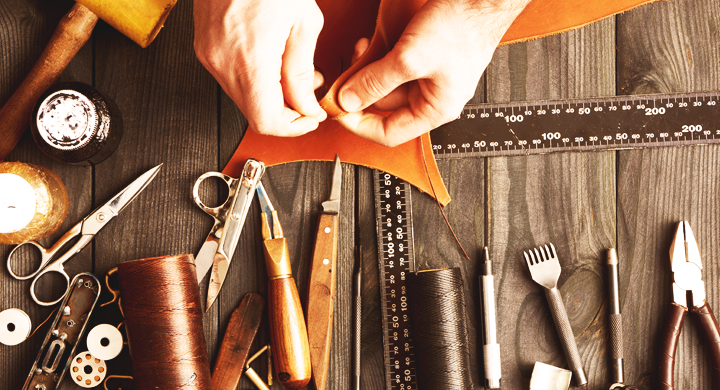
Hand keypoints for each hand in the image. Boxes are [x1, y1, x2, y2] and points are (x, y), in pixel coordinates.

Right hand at [194, 0, 326, 135]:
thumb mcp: (304, 22)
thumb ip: (303, 72)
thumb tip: (306, 105)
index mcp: (250, 60)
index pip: (267, 122)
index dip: (293, 128)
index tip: (311, 119)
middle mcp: (222, 63)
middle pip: (255, 114)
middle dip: (287, 113)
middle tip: (310, 100)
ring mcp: (209, 57)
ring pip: (244, 100)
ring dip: (272, 98)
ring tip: (297, 77)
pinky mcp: (206, 49)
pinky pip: (233, 80)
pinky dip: (257, 83)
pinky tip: (275, 65)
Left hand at [337, 0, 529, 146]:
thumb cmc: (460, 27)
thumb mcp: (409, 59)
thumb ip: (375, 83)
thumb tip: (348, 101)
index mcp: (435, 110)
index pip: (389, 133)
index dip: (359, 125)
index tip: (339, 111)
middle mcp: (432, 98)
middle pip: (383, 108)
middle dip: (360, 92)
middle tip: (341, 79)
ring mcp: (429, 79)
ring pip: (386, 86)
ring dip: (366, 73)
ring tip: (358, 54)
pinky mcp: (424, 60)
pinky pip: (393, 68)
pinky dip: (377, 60)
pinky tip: (369, 46)